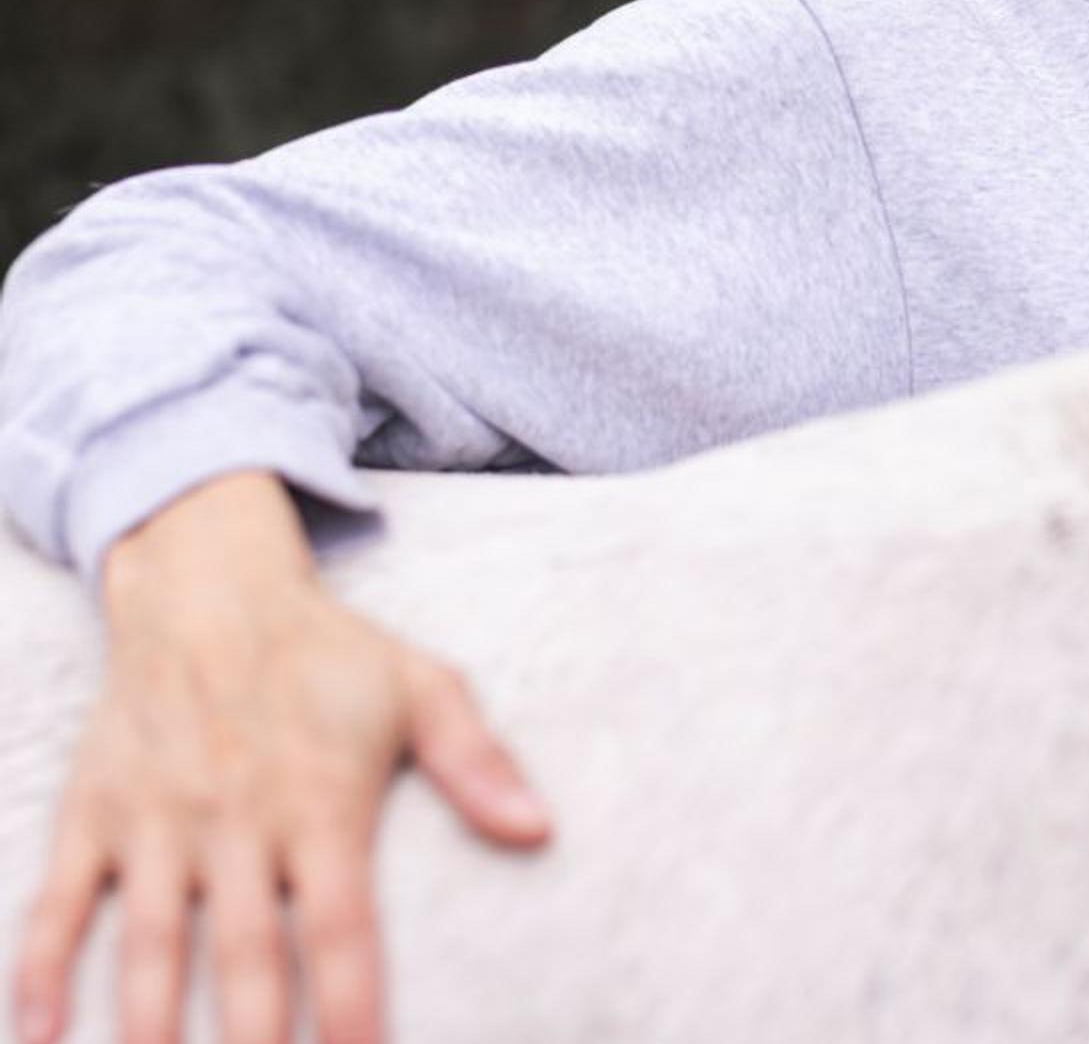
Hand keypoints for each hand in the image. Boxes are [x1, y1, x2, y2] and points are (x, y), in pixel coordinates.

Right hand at [10, 574, 552, 1043]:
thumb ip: (477, 763)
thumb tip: (539, 829)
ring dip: (149, 1026)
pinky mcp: (93, 814)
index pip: (339, 928)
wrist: (211, 588)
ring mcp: (157, 821)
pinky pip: (56, 907)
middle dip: (254, 1040)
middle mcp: (236, 820)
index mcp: (320, 800)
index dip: (352, 1009)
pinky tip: (38, 1040)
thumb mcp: (420, 688)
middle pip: (244, 955)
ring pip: (148, 945)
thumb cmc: (328, 652)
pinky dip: (39, 978)